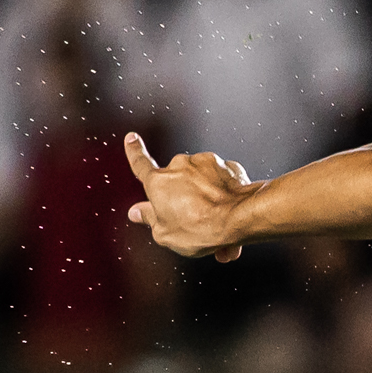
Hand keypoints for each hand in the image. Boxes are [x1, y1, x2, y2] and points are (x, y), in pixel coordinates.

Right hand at [125, 133, 250, 262]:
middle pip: (178, 182)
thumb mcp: (165, 234)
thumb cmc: (202, 226)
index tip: (132, 139)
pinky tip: (229, 214)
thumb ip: (149, 219)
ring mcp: (205, 163)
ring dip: (207, 202)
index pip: (140, 164)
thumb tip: (137, 212)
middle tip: (194, 223)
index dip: (134, 152)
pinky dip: (224, 197)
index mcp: (159, 182)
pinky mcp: (226, 166)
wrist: (239, 217)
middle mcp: (180, 166)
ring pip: (202, 184)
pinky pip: (221, 183)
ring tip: (216, 226)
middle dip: (185, 200)